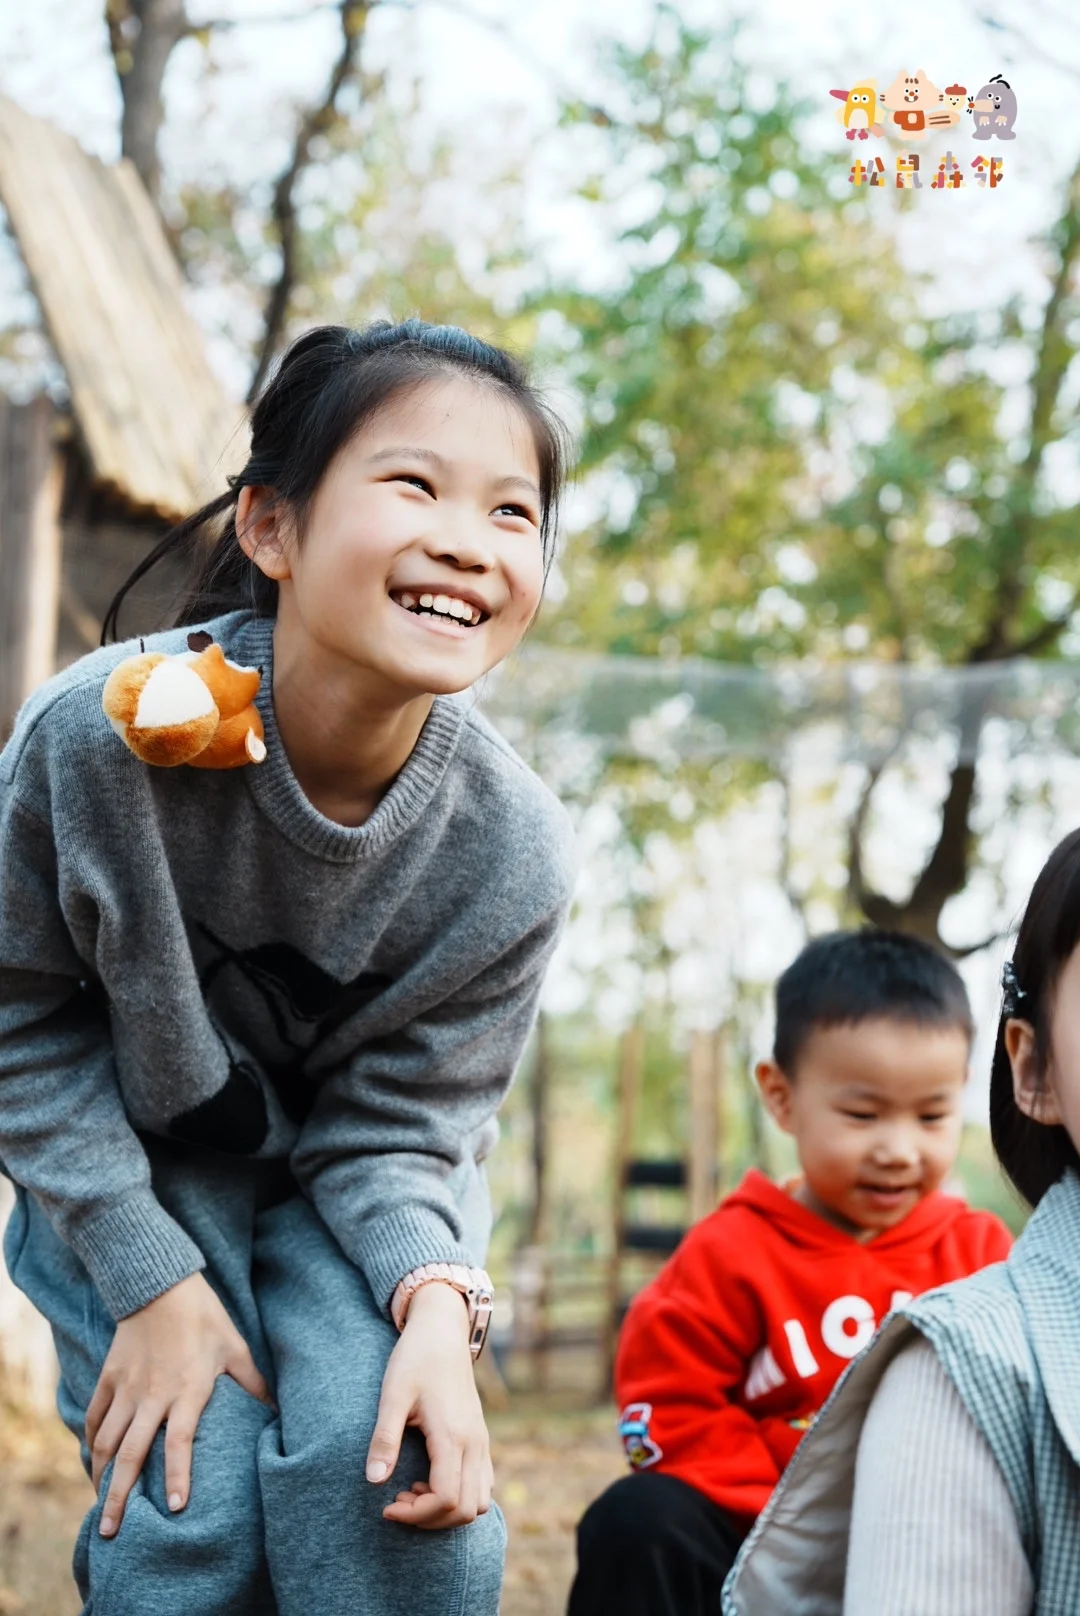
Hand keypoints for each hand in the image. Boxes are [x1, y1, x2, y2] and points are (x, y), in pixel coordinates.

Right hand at [85, 1271, 272, 1537]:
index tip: (173, 1508)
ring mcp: (127, 1387)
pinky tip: (94, 1461)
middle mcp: (153, 1394)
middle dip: (119, 1496)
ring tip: (101, 1507)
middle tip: (111, 1533)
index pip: (180, 1441)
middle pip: (130, 1454)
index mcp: (187, 1389)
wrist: (159, 1283)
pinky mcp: (109, 1377)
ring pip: (106, 1441)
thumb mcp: (235, 1347)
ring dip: (101, 1477)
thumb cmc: (204, 1317)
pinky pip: (94, 1416)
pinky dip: (91, 1442)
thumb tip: (277, 1412)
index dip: (178, 1475)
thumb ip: (253, 1383)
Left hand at [366, 1280, 491, 1528]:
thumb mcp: (393, 1394)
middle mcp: (474, 1442)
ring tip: (414, 1491)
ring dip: (447, 1510)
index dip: (417, 1514)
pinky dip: (459, 1495)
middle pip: (466, 1509)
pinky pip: (482, 1484)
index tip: (387, 1506)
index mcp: (452, 1435)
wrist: (442, 1330)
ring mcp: (481, 1440)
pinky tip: (429, 1478)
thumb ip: (384, 1438)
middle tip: (397, 1501)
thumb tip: (374, 1481)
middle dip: (430, 1518)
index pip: (446, 1498)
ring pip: (479, 1501)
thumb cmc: (415, 1358)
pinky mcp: (480, 1437)